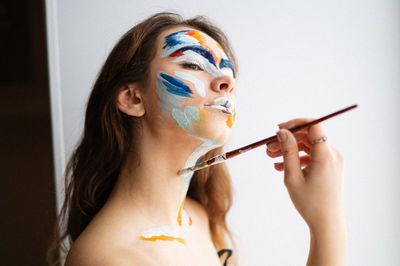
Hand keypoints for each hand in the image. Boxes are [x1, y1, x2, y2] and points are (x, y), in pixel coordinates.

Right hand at [266, 118, 344, 232]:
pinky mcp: (330, 167)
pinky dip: (297, 158)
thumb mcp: (292, 176)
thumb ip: (288, 151)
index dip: (295, 123)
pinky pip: (312, 156)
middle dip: (287, 139)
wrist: (327, 222)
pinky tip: (281, 166)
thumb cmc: (310, 202)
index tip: (279, 129)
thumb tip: (282, 132)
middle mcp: (333, 155)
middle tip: (269, 147)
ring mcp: (333, 161)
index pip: (313, 126)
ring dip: (290, 149)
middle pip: (308, 136)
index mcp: (325, 156)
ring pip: (308, 146)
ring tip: (271, 157)